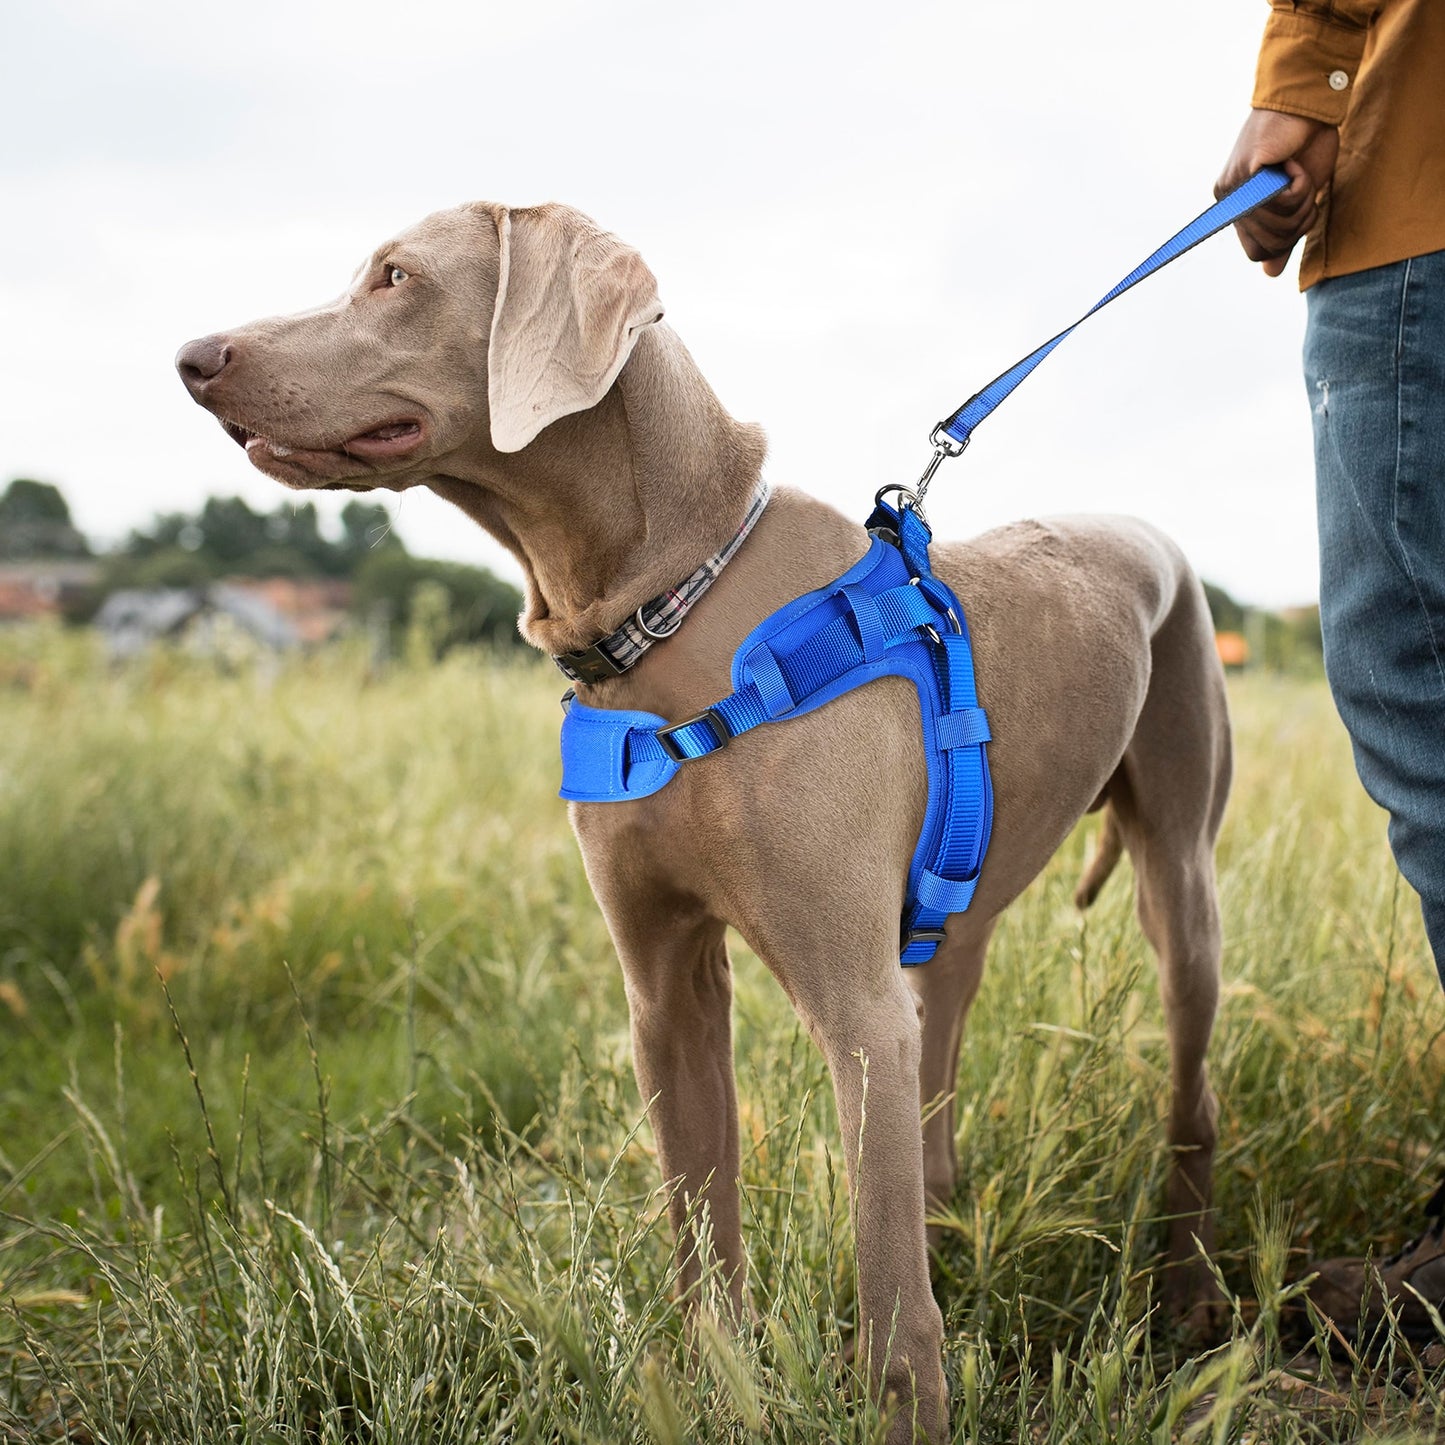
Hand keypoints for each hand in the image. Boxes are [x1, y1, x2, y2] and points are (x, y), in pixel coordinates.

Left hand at [1216, 109, 1339, 276]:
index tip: (1297, 205)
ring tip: (1294, 170)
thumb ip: (1283, 233)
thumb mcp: (1298, 198)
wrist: (1308, 105)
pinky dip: (1299, 184)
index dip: (1286, 238)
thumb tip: (1270, 273)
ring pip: (1278, 223)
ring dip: (1302, 198)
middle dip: (1300, 216)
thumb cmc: (1305, 146)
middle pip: (1272, 241)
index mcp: (1236, 210)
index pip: (1258, 252)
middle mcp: (1228, 201)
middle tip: (1300, 182)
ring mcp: (1234, 187)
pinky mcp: (1246, 173)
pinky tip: (1291, 162)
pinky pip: (1281, 201)